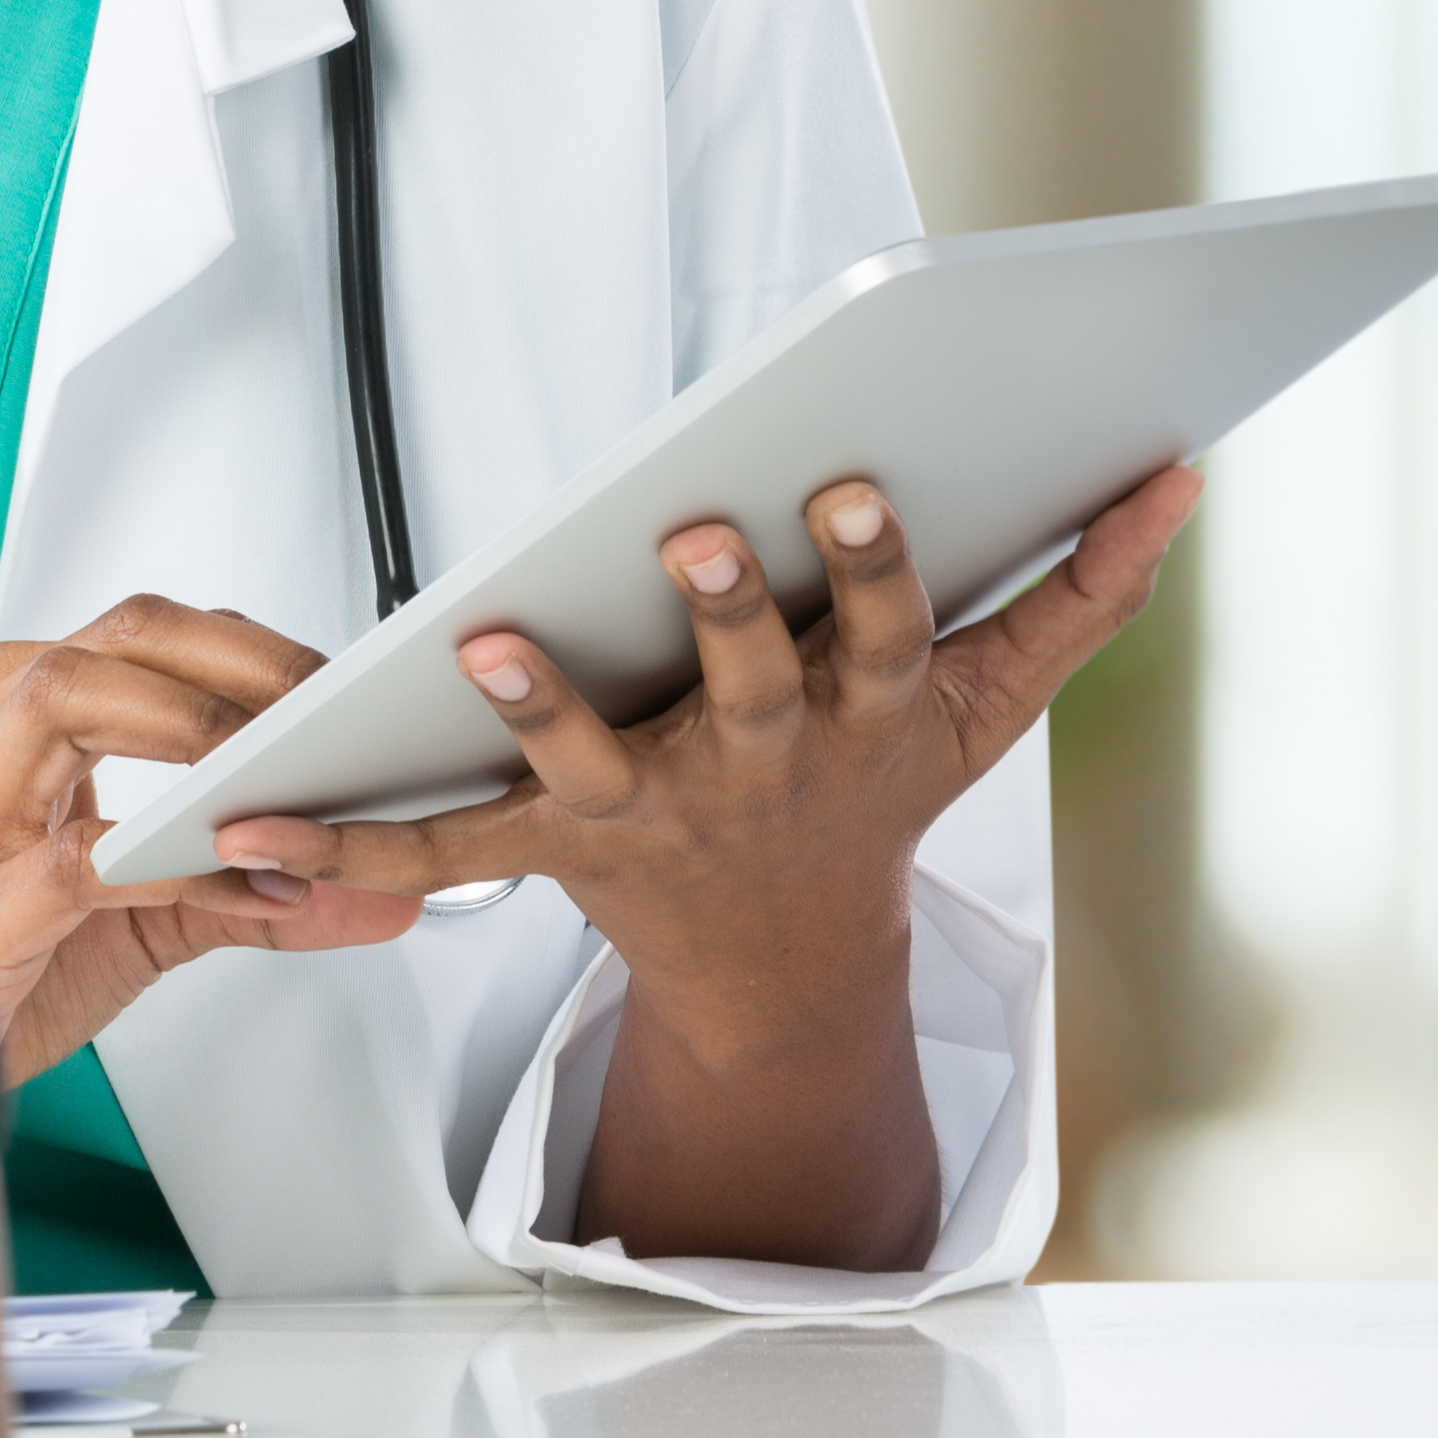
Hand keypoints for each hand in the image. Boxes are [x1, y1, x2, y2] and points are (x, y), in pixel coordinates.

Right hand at [0, 594, 422, 1084]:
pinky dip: (174, 865)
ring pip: (65, 697)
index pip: (140, 639)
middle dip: (235, 660)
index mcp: (24, 728)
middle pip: (111, 642)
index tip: (334, 688)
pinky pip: (79, 856)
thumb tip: (382, 889)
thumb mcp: (155, 924)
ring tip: (279, 775)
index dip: (245, 648)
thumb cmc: (16, 972)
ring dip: (191, 723)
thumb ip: (257, 892)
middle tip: (325, 709)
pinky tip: (245, 888)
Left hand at [216, 461, 1203, 1266]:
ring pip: (594, 755)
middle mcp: (761, 765)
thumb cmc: (880, 780)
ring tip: (486, 639)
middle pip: (744, 682)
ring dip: (542, 701)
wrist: (787, 959)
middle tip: (689, 534)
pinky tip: (260, 821)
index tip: (848, 486)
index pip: (877, 629)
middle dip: (725, 611)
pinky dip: (352, 839)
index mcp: (863, 714)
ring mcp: (655, 811)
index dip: (866, 566)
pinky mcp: (555, 847)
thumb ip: (1083, 591)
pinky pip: (449, 840)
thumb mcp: (991, 704)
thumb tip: (1177, 478)